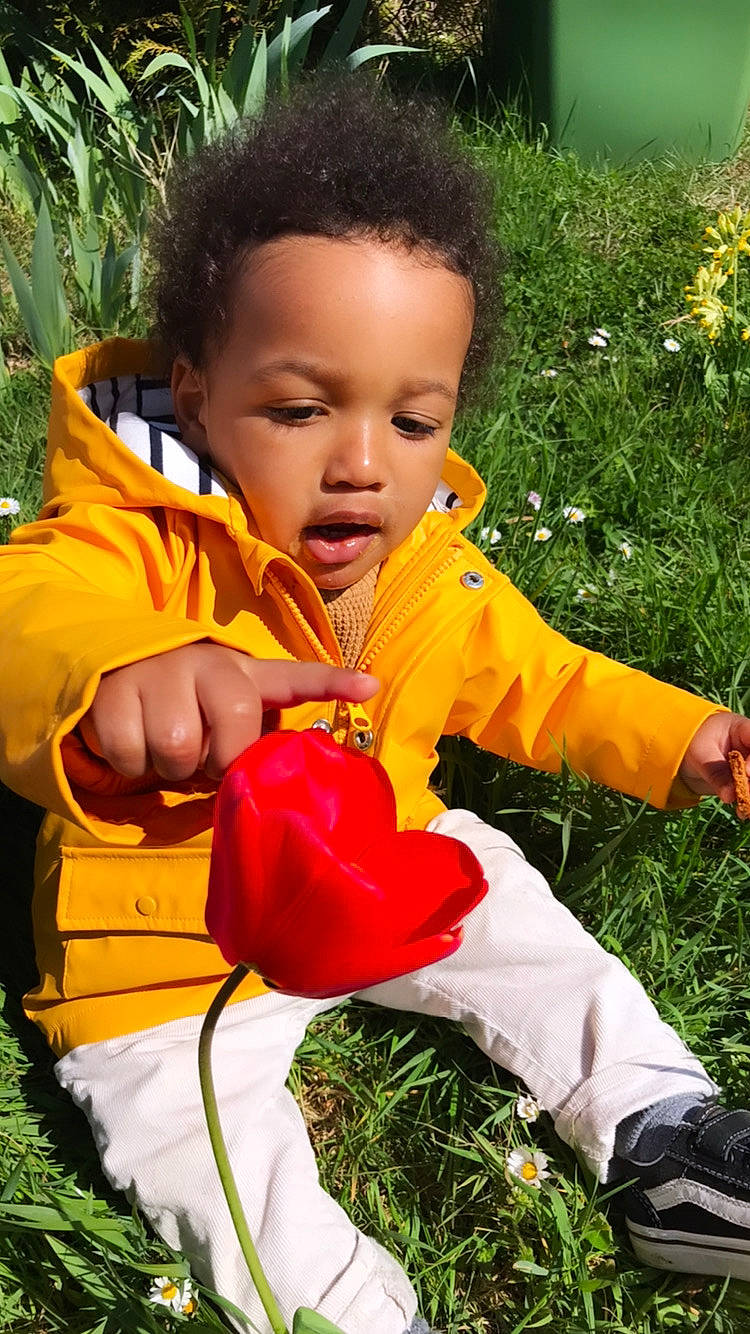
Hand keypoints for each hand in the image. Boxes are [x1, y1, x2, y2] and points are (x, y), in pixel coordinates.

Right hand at [79, 643, 377, 781]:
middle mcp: (208, 665)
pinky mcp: (114, 688)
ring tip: (165, 751)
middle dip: (218, 758)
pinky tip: (131, 742)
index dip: (333, 682)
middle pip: (233, 721)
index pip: (297, 677)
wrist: (110, 677)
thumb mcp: (220, 721)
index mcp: (244, 676)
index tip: (370, 687)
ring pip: (177, 747)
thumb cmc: (183, 713)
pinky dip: (129, 764)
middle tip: (204, 759)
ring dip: (168, 768)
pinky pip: (129, 751)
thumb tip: (264, 786)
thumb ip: (248, 746)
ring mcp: (160, 672)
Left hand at [678, 711, 749, 802]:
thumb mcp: (700, 754)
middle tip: (746, 795)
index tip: (747, 771)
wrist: (684, 755)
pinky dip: (747, 801)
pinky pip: (749, 790)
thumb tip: (730, 796)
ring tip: (744, 809)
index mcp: (742, 729)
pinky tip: (742, 813)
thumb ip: (716, 773)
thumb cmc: (692, 743)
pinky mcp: (746, 780)